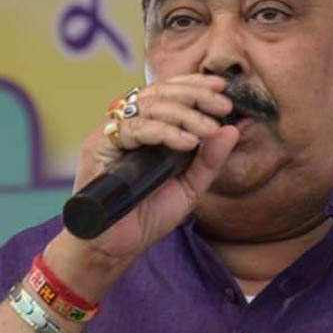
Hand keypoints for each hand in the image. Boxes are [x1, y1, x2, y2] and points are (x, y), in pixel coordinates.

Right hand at [43, 74, 238, 301]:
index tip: (222, 88)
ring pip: (149, 107)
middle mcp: (126, 124)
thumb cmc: (148, 215)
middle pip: (160, 94)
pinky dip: (165, 132)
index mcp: (146, 127)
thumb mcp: (190, 186)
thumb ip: (210, 159)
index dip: (194, 86)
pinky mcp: (98, 145)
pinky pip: (135, 129)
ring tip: (210, 128)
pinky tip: (188, 143)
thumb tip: (233, 129)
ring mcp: (111, 133)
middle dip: (195, 96)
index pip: (168, 93)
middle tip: (222, 105)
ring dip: (185, 114)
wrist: (116, 246)